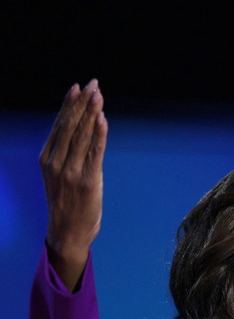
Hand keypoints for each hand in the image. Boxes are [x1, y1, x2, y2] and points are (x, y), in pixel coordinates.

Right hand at [40, 79, 107, 290]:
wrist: (67, 234)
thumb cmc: (67, 205)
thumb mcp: (60, 176)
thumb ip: (68, 156)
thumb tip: (82, 133)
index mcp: (47, 159)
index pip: (60, 125)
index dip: (69, 105)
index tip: (78, 87)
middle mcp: (56, 163)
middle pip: (70, 126)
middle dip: (82, 103)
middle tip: (93, 84)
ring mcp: (70, 172)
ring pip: (82, 136)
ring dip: (91, 113)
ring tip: (98, 95)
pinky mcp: (87, 181)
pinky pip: (94, 153)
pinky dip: (99, 135)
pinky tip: (102, 119)